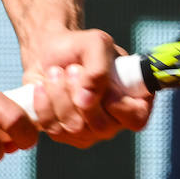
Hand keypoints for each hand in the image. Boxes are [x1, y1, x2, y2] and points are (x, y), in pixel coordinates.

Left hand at [24, 29, 152, 147]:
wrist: (48, 53)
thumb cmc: (79, 47)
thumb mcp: (95, 43)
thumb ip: (99, 68)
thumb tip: (87, 100)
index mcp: (132, 98)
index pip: (136, 118)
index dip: (119, 106)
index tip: (100, 84)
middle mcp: (114, 120)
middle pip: (101, 126)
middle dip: (80, 94)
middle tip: (72, 68)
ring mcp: (90, 132)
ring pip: (75, 128)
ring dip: (60, 94)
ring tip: (55, 72)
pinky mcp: (65, 135)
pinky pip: (53, 129)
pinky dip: (44, 104)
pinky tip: (43, 86)